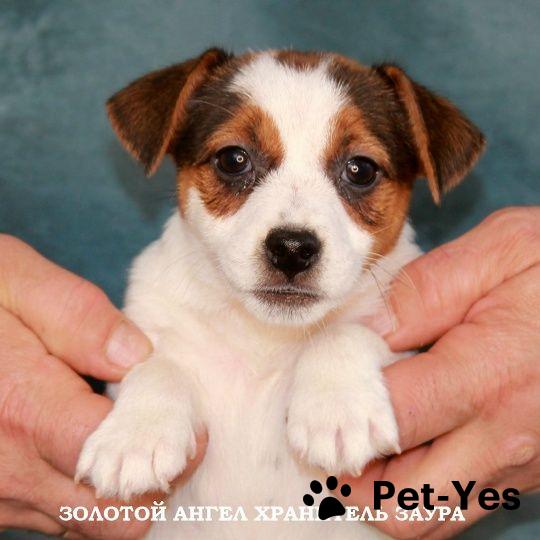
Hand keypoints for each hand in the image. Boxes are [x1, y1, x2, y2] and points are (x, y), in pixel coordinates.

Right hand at [0, 235, 204, 537]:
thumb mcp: (15, 279)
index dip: (170, 448)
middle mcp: (7, 469)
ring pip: (84, 523)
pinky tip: (88, 449)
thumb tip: (137, 356)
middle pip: (111, 516)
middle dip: (152, 482)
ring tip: (130, 440)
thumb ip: (79, 318)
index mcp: (25, 412)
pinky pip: (54, 517)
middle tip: (169, 439)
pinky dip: (84, 494)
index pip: (123, 464)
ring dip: (119, 492)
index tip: (194, 427)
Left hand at [347, 207, 539, 538]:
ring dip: (386, 490)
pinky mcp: (534, 468)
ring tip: (364, 442)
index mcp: (490, 376)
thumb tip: (359, 334)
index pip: (387, 420)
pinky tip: (411, 441)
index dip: (337, 413)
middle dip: (354, 479)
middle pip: (405, 501)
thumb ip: (419, 294)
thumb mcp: (496, 252)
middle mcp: (509, 437)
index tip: (314, 396)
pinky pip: (464, 498)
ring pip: (435, 513)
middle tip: (331, 437)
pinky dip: (424, 485)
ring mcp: (526, 463)